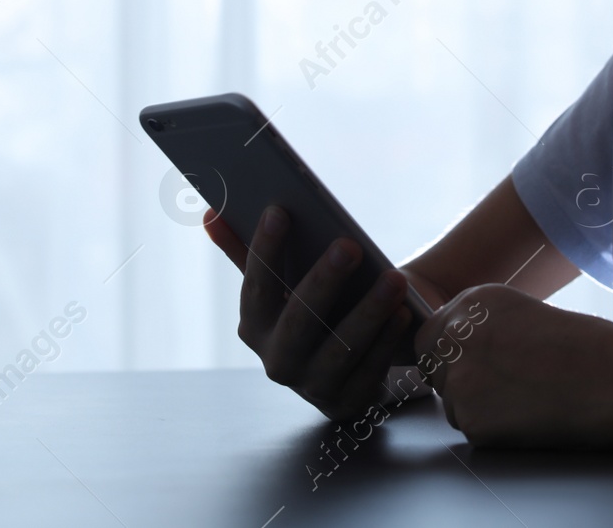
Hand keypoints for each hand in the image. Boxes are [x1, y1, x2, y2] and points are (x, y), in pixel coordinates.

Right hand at [204, 205, 415, 421]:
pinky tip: (402, 312)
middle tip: (350, 246)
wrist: (341, 371)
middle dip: (324, 281)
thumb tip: (210, 213)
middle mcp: (277, 361)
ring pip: (340, 348)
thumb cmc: (307, 312)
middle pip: (299, 319)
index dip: (264, 249)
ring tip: (394, 278)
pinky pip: (370, 369)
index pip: (255, 287)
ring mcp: (312, 386)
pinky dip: (387, 340)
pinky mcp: (348, 402)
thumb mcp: (277, 288)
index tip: (279, 210)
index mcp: (254, 327)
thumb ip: (245, 253)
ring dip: (368, 312)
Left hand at [413, 283, 612, 447]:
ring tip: (526, 399)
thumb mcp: (522, 315)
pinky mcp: (471, 418)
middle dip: (461, 382)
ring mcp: (460, 378)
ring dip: (479, 407)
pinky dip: (495, 431)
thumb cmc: (585, 349)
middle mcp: (456, 335)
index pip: (430, 336)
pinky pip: (472, 430)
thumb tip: (457, 354)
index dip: (451, 356)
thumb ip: (482, 329)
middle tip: (506, 387)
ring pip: (452, 403)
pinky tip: (529, 417)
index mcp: (471, 303)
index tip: (478, 365)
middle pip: (436, 370)